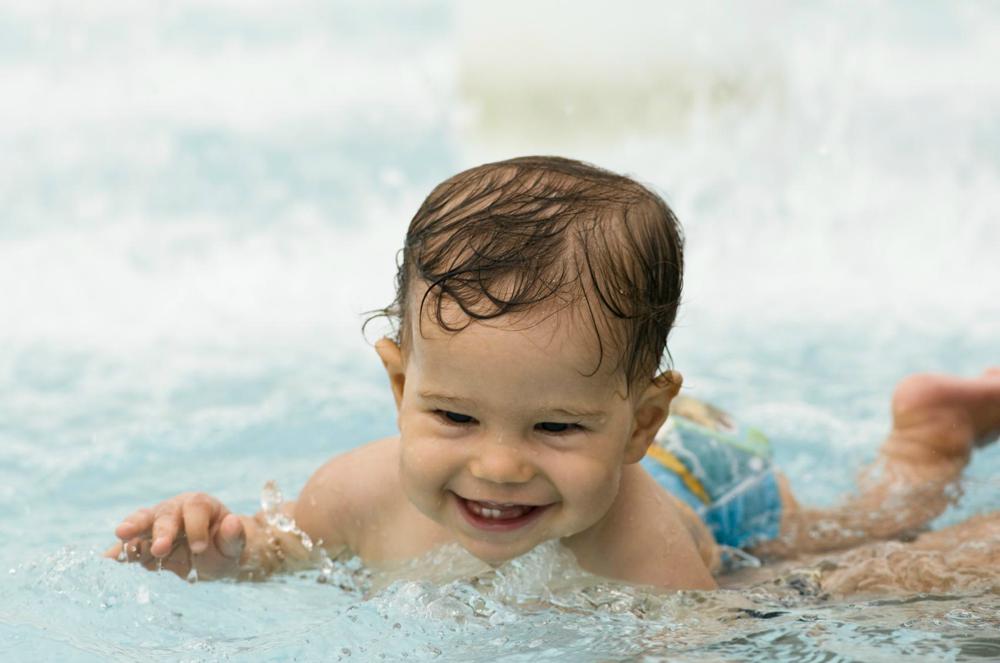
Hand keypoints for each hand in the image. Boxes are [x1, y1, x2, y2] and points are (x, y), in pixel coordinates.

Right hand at [105, 492, 247, 579]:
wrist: (213, 556)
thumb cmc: (224, 546)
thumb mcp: (234, 544)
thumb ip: (234, 535)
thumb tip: (233, 522)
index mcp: (200, 505)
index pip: (196, 508)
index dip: (197, 526)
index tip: (200, 548)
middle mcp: (175, 509)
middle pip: (165, 514)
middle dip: (162, 530)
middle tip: (159, 548)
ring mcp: (155, 524)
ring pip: (142, 521)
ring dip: (133, 529)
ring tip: (123, 536)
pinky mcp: (142, 541)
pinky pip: (128, 544)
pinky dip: (118, 552)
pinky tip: (106, 559)